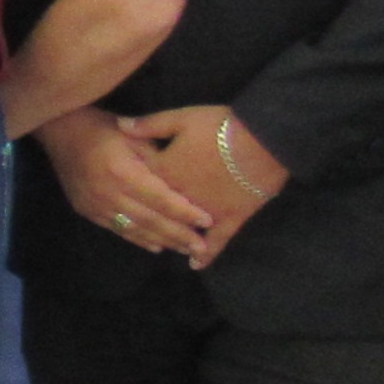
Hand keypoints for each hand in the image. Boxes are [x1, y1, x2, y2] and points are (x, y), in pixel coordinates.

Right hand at [37, 107, 209, 255]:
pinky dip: (139, 239)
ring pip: (135, 229)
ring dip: (162, 241)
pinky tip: (156, 246)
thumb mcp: (136, 135)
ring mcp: (95, 205)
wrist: (61, 131)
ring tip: (185, 250)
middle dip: (179, 235)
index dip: (185, 212)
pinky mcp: (87, 211)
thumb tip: (185, 182)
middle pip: (150, 220)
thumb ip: (158, 159)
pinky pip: (117, 229)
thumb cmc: (104, 129)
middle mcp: (109, 193)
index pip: (162, 199)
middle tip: (202, 247)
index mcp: (124, 172)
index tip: (208, 221)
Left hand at [122, 104, 279, 268]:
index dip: (129, 186)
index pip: (139, 183)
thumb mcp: (182, 118)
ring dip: (172, 238)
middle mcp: (181, 198)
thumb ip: (150, 125)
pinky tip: (196, 264)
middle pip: (157, 213)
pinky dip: (207, 254)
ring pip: (182, 230)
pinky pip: (217, 241)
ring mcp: (206, 212)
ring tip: (163, 246)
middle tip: (136, 225)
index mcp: (164, 173)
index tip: (119, 192)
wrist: (264, 139)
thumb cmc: (221, 125)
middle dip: (145, 219)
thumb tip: (121, 126)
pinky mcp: (231, 219)